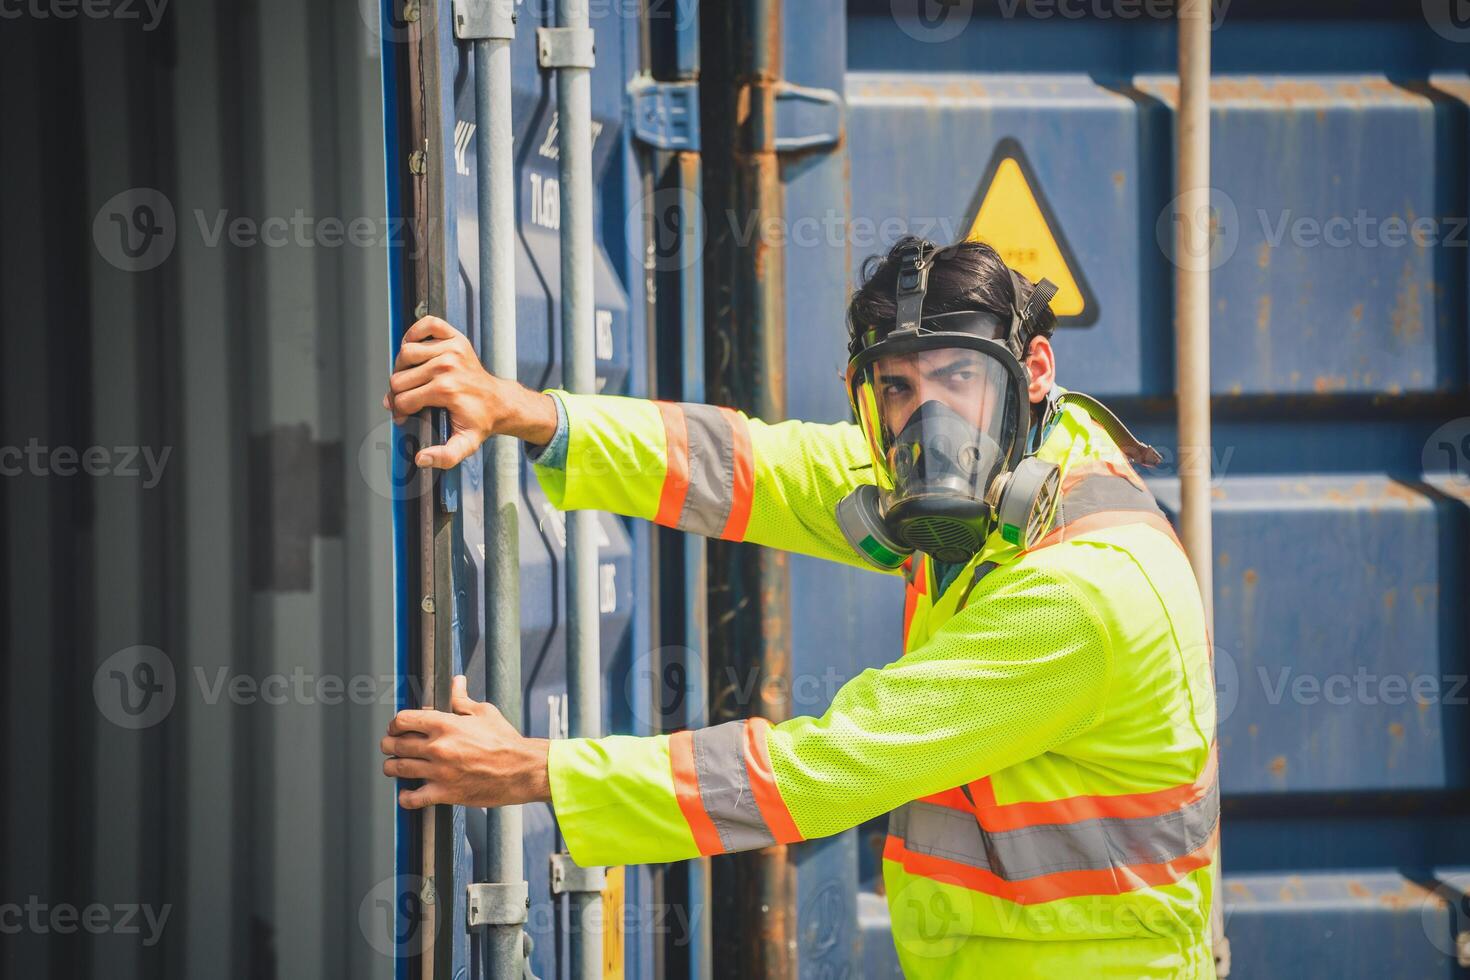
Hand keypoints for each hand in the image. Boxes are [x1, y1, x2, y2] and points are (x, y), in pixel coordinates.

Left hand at [381, 675, 551, 809]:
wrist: (522, 770)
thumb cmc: (505, 741)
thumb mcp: (484, 712)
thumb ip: (462, 699)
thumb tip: (456, 681)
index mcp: (446, 724)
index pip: (403, 720)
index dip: (395, 723)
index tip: (397, 727)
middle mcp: (438, 747)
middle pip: (395, 744)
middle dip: (388, 745)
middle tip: (390, 746)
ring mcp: (440, 772)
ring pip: (398, 769)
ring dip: (391, 767)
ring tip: (394, 766)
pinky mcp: (445, 793)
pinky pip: (413, 798)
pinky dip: (405, 797)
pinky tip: (407, 792)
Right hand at [384, 316, 558, 468]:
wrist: (499, 402)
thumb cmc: (479, 421)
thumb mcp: (465, 444)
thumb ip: (444, 456)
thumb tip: (421, 459)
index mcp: (446, 390)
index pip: (403, 400)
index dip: (399, 412)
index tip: (405, 417)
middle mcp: (447, 366)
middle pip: (399, 378)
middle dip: (398, 392)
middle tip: (407, 400)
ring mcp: (451, 349)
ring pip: (405, 353)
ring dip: (402, 367)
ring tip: (411, 380)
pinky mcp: (455, 337)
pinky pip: (426, 325)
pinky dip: (415, 333)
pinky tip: (416, 351)